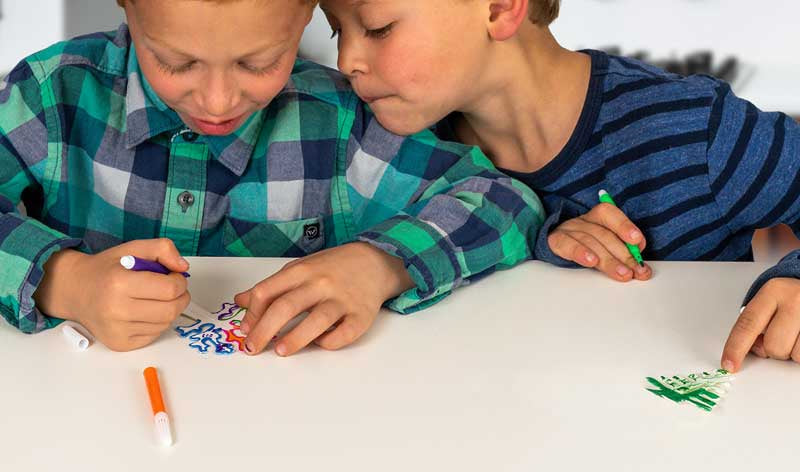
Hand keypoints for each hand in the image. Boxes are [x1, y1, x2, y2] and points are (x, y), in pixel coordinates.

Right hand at [33, 238, 190, 350]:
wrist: (75, 290)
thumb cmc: (106, 269)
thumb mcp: (134, 247)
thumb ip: (163, 249)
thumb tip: (183, 267)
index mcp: (119, 283)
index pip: (170, 289)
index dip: (180, 281)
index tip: (175, 276)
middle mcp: (116, 310)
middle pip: (171, 310)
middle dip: (180, 297)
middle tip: (173, 289)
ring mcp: (117, 330)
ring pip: (165, 324)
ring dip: (170, 310)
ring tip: (156, 298)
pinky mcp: (120, 344)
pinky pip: (154, 335)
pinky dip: (157, 322)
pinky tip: (145, 311)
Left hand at [234, 242, 412, 356]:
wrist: (374, 262)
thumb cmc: (333, 267)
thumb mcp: (300, 268)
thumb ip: (272, 286)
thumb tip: (240, 301)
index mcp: (302, 271)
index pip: (268, 291)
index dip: (252, 313)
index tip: (245, 330)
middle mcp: (321, 283)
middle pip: (287, 306)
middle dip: (264, 330)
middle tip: (252, 348)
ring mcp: (342, 299)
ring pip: (316, 320)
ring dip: (295, 338)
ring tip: (281, 351)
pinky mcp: (361, 315)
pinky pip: (344, 333)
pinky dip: (330, 342)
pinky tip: (319, 344)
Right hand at [547, 203, 651, 281]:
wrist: (555, 246)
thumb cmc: (585, 246)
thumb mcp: (605, 246)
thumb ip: (622, 249)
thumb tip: (640, 259)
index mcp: (596, 217)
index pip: (610, 214)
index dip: (624, 226)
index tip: (637, 242)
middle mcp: (582, 221)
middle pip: (604, 235)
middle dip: (624, 255)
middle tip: (636, 271)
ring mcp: (568, 230)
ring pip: (590, 242)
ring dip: (609, 260)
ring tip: (622, 274)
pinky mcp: (556, 241)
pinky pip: (568, 245)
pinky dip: (581, 253)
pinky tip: (592, 262)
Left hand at [721, 277, 799, 371]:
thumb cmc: (791, 296)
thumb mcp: (770, 300)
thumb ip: (756, 322)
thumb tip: (752, 350)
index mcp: (773, 291)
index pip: (748, 325)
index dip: (736, 348)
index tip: (729, 364)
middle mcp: (795, 300)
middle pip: (773, 346)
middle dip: (774, 349)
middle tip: (781, 336)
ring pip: (795, 355)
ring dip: (794, 351)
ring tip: (797, 334)